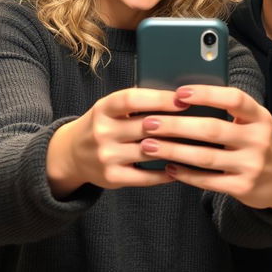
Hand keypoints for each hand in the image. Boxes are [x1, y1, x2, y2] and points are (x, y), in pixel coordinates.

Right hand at [46, 88, 186, 197]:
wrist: (71, 155)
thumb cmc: (103, 124)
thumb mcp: (109, 107)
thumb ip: (135, 101)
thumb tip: (175, 93)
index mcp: (103, 108)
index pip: (132, 99)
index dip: (159, 98)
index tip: (183, 98)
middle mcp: (102, 131)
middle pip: (145, 125)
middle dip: (174, 123)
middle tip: (200, 120)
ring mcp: (106, 156)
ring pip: (149, 150)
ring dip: (174, 147)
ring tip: (197, 143)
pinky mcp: (112, 178)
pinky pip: (146, 176)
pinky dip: (166, 172)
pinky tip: (181, 166)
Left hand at [139, 85, 271, 208]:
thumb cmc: (259, 140)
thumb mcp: (255, 120)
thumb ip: (230, 109)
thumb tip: (184, 96)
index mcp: (260, 116)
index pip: (233, 99)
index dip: (206, 94)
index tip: (178, 93)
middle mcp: (258, 139)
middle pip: (212, 130)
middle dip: (176, 125)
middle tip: (149, 122)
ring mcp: (251, 165)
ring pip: (205, 157)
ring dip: (173, 150)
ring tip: (149, 145)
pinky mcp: (243, 188)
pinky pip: (208, 180)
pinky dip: (185, 174)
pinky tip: (168, 167)